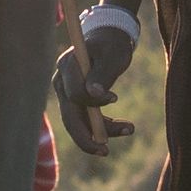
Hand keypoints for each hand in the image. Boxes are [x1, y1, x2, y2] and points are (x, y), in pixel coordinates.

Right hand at [52, 30, 134, 155]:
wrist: (109, 38)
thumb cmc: (112, 44)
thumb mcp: (113, 55)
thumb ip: (103, 73)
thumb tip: (95, 95)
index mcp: (67, 67)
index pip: (75, 94)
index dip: (94, 102)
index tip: (116, 99)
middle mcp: (61, 82)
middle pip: (69, 116)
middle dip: (87, 137)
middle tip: (105, 151)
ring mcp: (65, 92)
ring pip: (78, 121)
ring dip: (101, 131)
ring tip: (129, 129)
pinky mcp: (74, 99)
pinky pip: (84, 119)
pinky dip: (102, 125)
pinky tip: (121, 127)